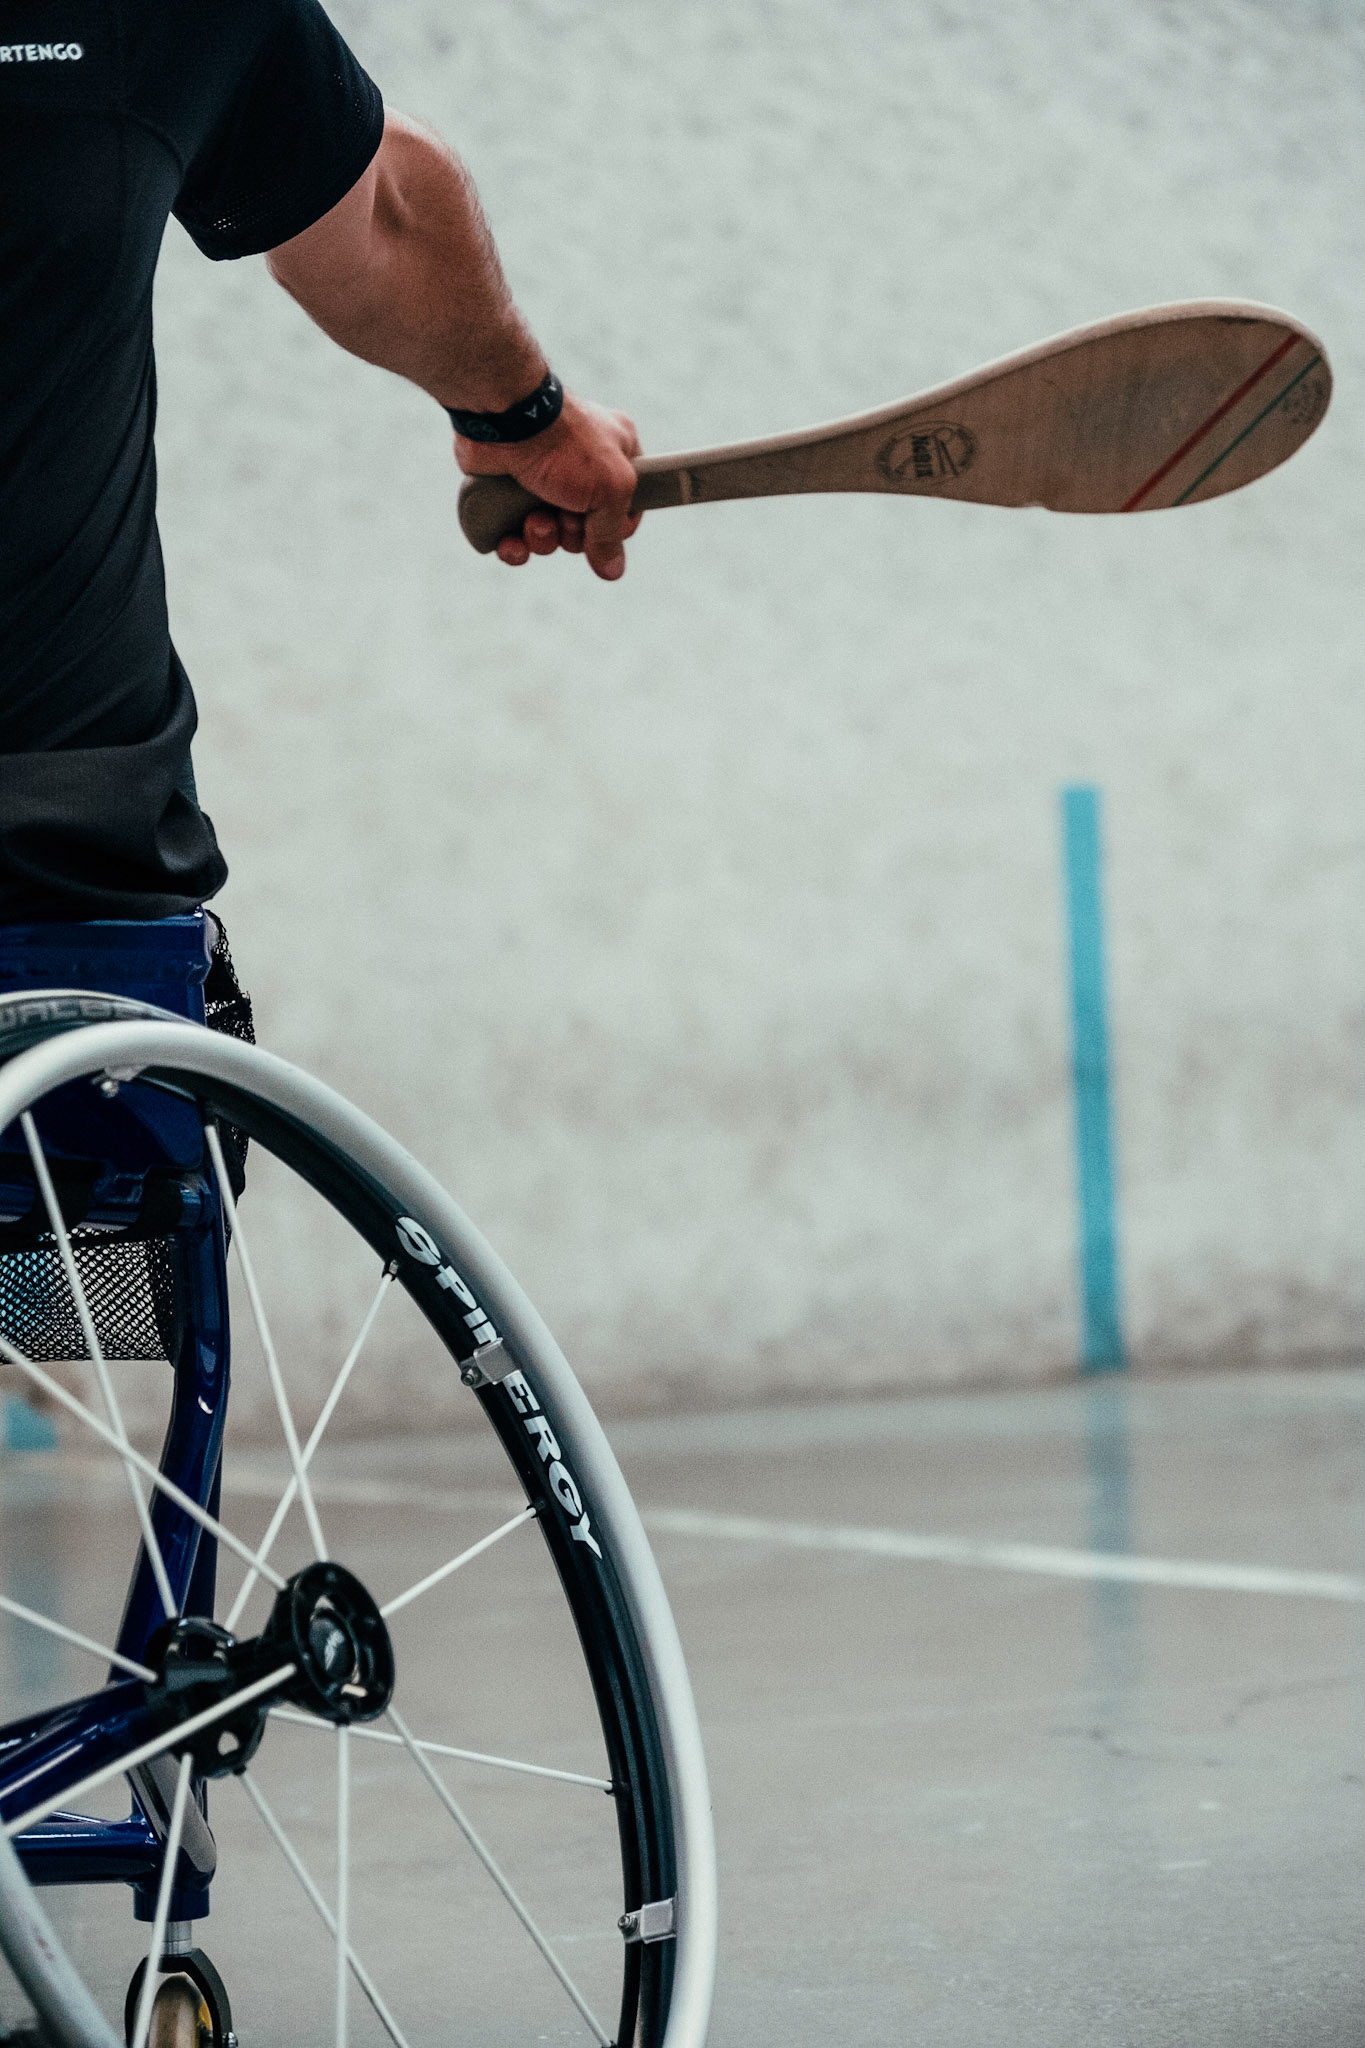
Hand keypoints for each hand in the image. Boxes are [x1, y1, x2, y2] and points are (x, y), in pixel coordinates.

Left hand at [455, 392, 641, 579]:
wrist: (504, 420)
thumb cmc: (566, 445)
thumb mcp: (610, 489)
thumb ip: (612, 534)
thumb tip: (612, 570)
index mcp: (614, 455)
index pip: (626, 507)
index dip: (616, 529)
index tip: (605, 529)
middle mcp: (578, 467)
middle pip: (584, 529)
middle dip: (573, 536)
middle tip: (565, 518)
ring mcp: (540, 480)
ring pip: (548, 535)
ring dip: (542, 539)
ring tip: (534, 521)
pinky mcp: (506, 492)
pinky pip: (513, 536)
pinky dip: (514, 546)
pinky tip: (512, 542)